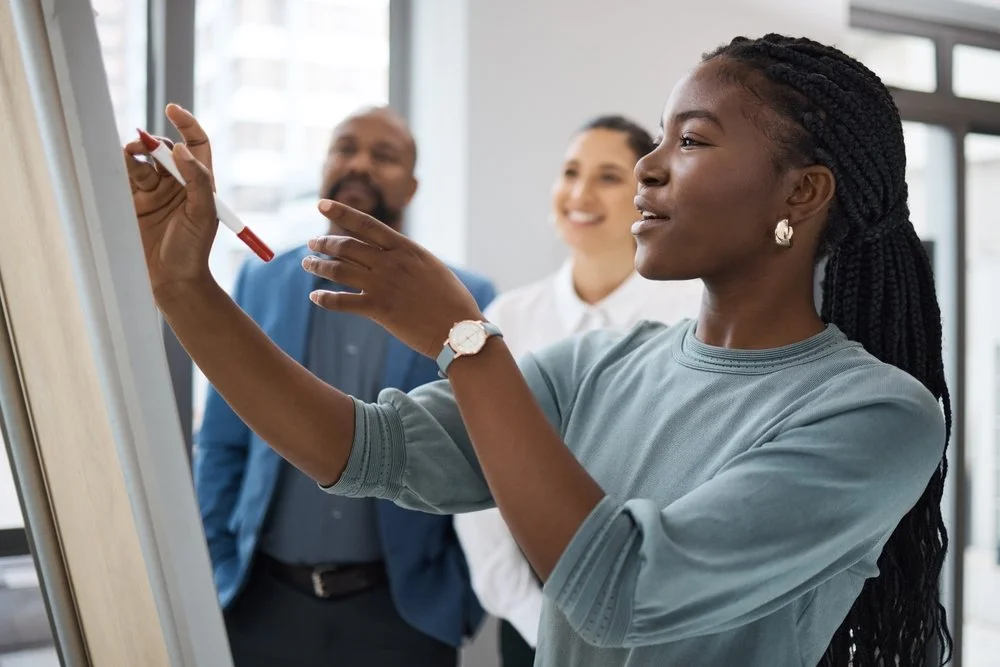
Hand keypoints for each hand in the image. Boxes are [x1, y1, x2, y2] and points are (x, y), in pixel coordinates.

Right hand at [123, 104, 217, 303]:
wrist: (172, 280)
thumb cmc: (193, 250)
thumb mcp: (204, 214)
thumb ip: (198, 180)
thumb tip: (180, 149)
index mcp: (201, 182)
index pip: (196, 143)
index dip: (186, 124)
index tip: (173, 110)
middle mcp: (178, 183)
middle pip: (165, 148)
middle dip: (154, 142)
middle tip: (143, 144)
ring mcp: (155, 191)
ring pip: (142, 159)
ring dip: (135, 151)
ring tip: (130, 154)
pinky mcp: (133, 201)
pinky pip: (126, 174)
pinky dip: (122, 165)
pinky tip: (120, 164)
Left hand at [303, 200, 484, 357]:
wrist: (459, 329)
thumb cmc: (452, 301)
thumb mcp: (432, 268)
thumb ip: (409, 258)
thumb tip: (393, 253)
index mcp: (406, 249)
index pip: (366, 224)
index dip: (341, 212)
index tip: (322, 204)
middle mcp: (391, 262)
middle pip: (346, 246)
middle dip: (324, 243)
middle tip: (312, 244)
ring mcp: (383, 285)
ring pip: (338, 270)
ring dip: (318, 266)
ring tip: (308, 264)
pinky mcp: (378, 309)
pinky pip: (341, 302)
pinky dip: (325, 299)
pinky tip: (316, 298)